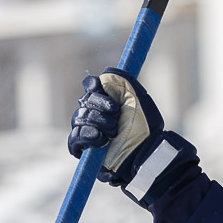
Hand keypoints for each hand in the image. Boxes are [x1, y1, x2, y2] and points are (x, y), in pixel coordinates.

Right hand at [67, 69, 194, 203]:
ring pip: (78, 119)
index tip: (97, 86)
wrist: (148, 151)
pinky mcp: (86, 150)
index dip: (92, 85)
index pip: (90, 86)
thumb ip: (122, 80)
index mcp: (107, 100)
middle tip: (116, 115)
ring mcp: (89, 131)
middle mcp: (96, 114)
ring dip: (96, 122)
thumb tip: (105, 71)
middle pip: (84, 102)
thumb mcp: (138, 98)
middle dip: (100, 106)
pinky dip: (85, 136)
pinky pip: (74, 140)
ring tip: (113, 131)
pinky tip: (100, 139)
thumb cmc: (147, 126)